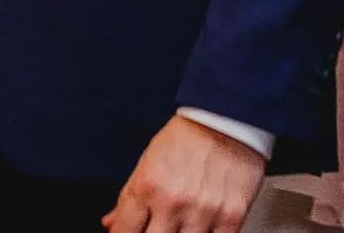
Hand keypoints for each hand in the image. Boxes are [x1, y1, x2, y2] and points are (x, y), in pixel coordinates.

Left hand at [103, 115, 264, 232]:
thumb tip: (112, 221)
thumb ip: (128, 196)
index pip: (124, 231)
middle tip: (157, 226)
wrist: (225, 120)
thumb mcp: (147, 162)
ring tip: (178, 225)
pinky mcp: (231, 217)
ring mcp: (203, 213)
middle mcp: (173, 202)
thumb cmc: (185, 138)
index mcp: (147, 186)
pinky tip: (201, 228)